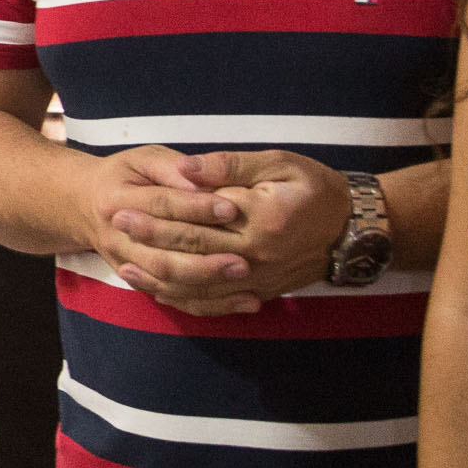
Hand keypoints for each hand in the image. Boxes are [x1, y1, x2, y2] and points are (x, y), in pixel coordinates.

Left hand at [94, 149, 353, 315]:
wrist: (353, 230)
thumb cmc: (315, 188)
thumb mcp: (280, 164)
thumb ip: (230, 166)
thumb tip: (187, 170)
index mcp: (258, 221)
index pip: (196, 222)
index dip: (157, 216)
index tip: (124, 206)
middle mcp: (255, 258)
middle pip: (190, 256)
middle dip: (148, 243)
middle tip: (114, 227)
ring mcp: (256, 281)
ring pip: (197, 287)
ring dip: (158, 278)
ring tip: (124, 265)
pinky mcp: (258, 293)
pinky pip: (215, 303)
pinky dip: (185, 299)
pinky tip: (160, 291)